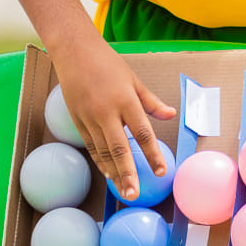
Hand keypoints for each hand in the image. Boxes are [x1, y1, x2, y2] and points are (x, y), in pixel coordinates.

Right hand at [51, 28, 175, 201]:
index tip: (160, 171)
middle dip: (128, 173)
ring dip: (113, 173)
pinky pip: (90, 146)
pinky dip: (99, 161)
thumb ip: (151, 101)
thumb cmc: (108, 63)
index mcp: (125, 99)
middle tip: (134, 194)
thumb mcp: (133, 79)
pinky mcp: (77, 120)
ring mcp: (89, 117)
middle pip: (119, 148)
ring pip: (102, 151)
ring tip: (123, 190)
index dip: (152, 153)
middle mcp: (106, 111)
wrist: (74, 51)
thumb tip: (171, 115)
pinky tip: (108, 173)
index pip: (142, 131)